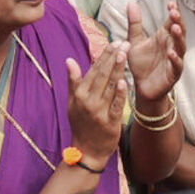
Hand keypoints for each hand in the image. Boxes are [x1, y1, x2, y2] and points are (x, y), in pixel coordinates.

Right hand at [65, 40, 129, 164]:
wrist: (87, 151)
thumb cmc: (81, 124)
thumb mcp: (72, 102)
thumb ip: (73, 81)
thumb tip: (69, 60)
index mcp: (80, 94)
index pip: (94, 70)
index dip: (104, 56)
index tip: (114, 42)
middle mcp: (88, 101)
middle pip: (102, 75)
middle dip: (113, 58)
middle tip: (123, 43)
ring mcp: (99, 112)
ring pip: (110, 87)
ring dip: (118, 69)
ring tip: (125, 54)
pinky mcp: (110, 122)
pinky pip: (116, 106)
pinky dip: (120, 94)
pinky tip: (125, 81)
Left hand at [125, 1, 185, 103]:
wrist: (141, 87)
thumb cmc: (141, 64)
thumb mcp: (135, 41)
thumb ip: (135, 23)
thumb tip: (131, 2)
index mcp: (164, 37)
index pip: (172, 21)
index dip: (173, 12)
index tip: (171, 3)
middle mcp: (171, 46)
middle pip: (179, 31)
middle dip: (178, 21)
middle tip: (174, 12)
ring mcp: (174, 60)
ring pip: (181, 46)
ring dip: (179, 37)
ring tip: (175, 28)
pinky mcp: (173, 74)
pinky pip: (177, 66)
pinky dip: (175, 59)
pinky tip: (171, 53)